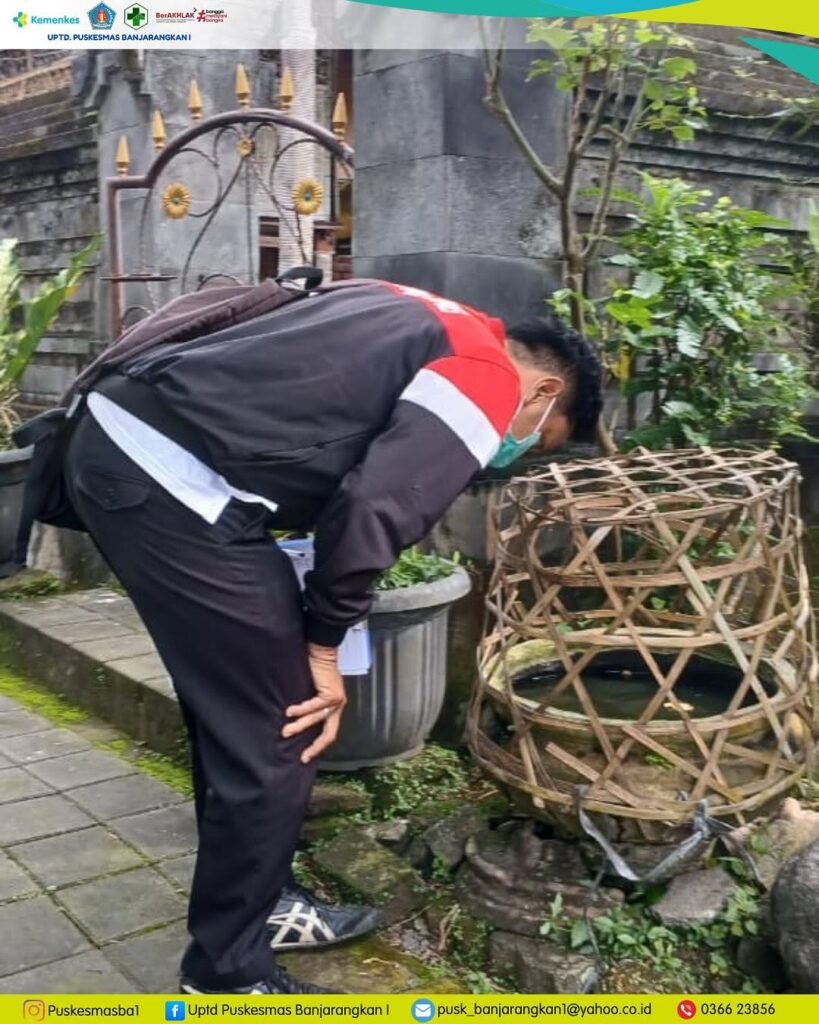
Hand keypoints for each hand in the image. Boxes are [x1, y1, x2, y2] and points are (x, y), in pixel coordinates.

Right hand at [282, 642, 346, 762]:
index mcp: (335, 707)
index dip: (318, 745)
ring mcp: (337, 701)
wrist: (321, 651)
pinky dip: (300, 710)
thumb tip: (291, 720)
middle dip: (316, 747)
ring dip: (300, 726)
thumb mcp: (312, 691)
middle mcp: (338, 706)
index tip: (305, 756)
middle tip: (303, 757)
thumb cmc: (314, 669)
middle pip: (329, 733)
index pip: (329, 732)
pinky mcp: (332, 693)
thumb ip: (309, 706)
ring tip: (286, 731)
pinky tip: (289, 712)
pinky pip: (314, 706)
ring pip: (316, 719)